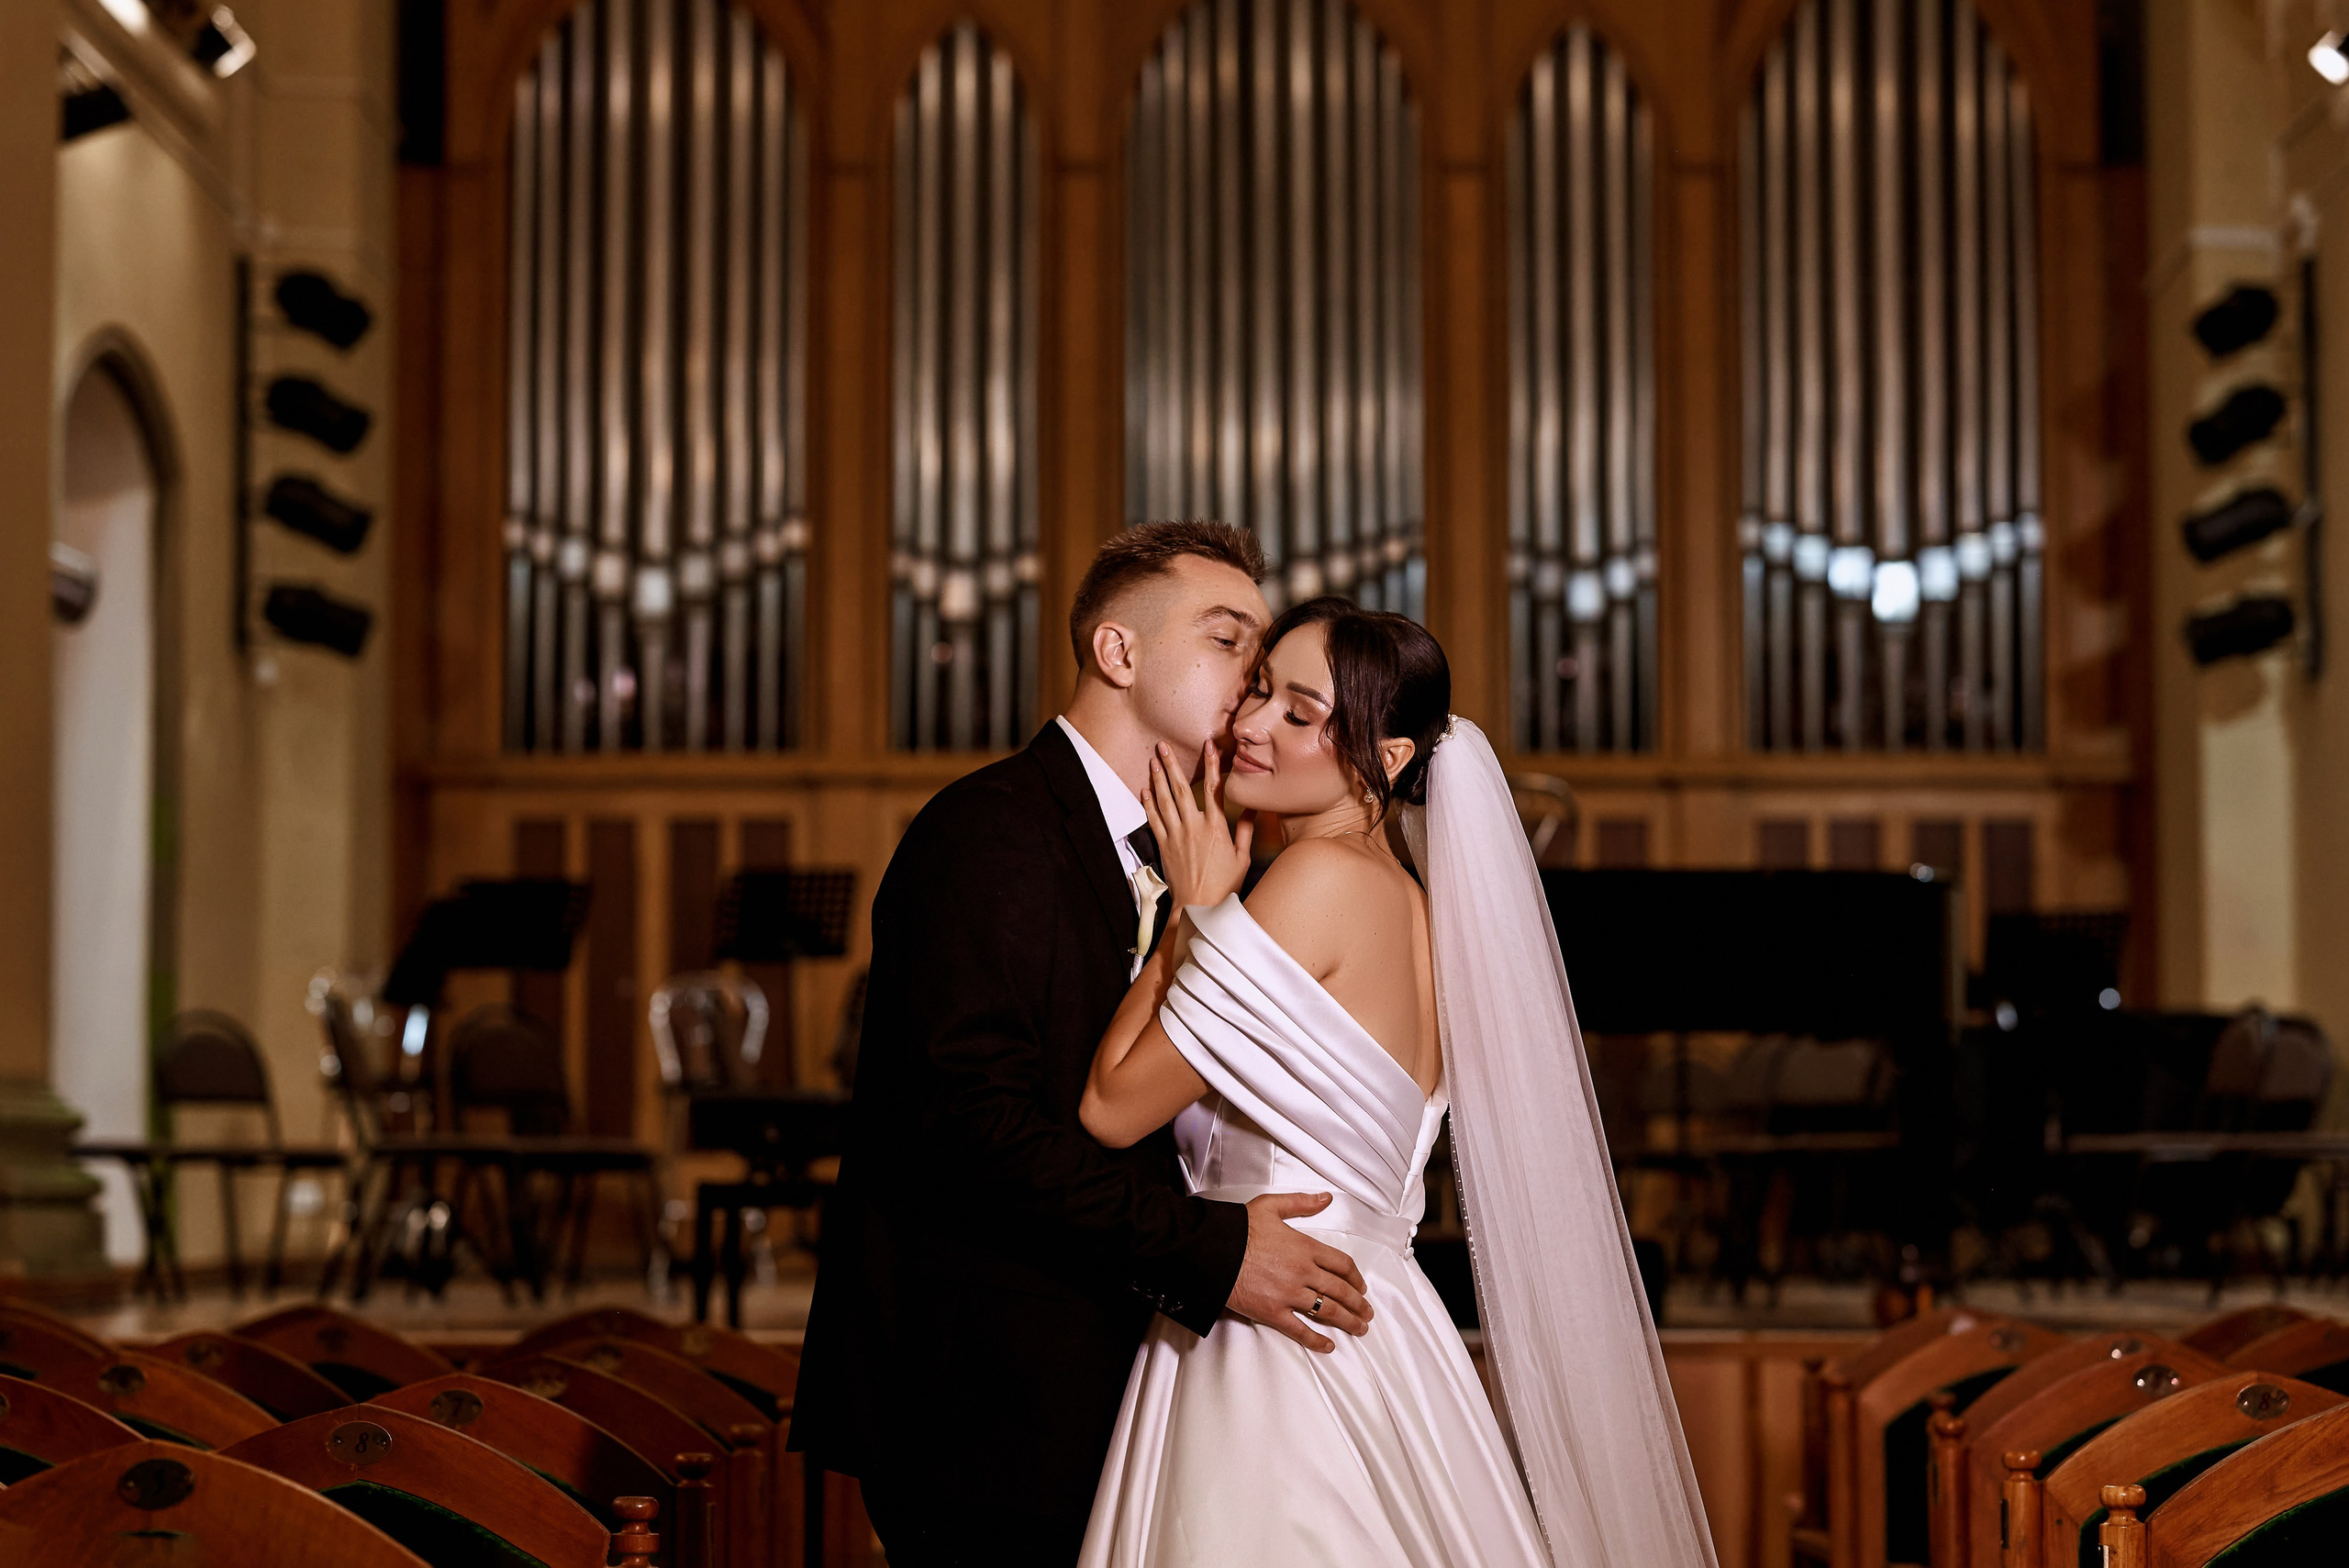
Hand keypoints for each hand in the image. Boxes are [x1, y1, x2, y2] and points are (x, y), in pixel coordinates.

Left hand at [1146, 740, 1255, 909]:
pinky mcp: (1164, 847)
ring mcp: (1176, 836)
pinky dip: (1149, 803)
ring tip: (1153, 760)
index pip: (1214, 788)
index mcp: (1216, 827)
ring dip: (1158, 778)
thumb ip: (1246, 830)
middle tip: (1162, 745)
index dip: (1211, 764)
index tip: (1209, 745)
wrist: (1200, 907)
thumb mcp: (1243, 857)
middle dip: (1172, 764)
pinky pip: (1154, 820)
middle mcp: (1194, 827)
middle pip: (1181, 789)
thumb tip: (1253, 807)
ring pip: (1165, 801)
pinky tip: (1145, 789)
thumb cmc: (1225, 885)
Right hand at [1226, 1192, 1371, 1352]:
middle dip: (1358, 1304)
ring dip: (1347, 1322)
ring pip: (1327, 1311)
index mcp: (1305, 1247)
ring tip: (1359, 1328)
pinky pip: (1300, 1329)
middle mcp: (1302, 1272)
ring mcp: (1289, 1294)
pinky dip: (1317, 1340)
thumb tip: (1325, 1198)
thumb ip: (1301, 1203)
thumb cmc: (1238, 1229)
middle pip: (1340, 1290)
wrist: (1212, 1251)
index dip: (1356, 1277)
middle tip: (1366, 1313)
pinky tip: (1328, 1346)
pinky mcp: (1273, 1312)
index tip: (1361, 1287)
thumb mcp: (1271, 1206)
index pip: (1341, 1264)